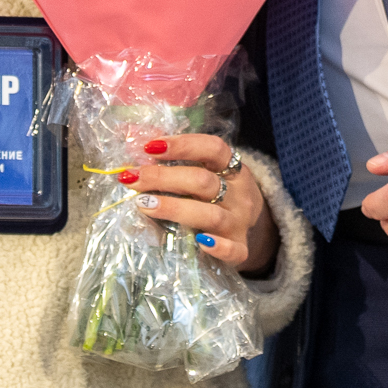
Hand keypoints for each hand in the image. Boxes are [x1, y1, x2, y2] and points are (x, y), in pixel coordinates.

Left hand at [122, 134, 277, 273]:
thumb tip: (133, 136)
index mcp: (232, 169)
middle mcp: (239, 194)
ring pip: (211, 215)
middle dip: (163, 178)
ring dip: (175, 208)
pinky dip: (217, 247)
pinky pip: (232, 250)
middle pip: (203, 181)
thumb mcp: (207, 173)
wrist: (255, 232)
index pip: (213, 148)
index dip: (183, 145)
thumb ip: (176, 157)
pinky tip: (199, 242)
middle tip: (132, 178)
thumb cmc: (217, 198)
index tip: (150, 147)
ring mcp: (239, 223)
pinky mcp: (240, 250)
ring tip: (144, 205)